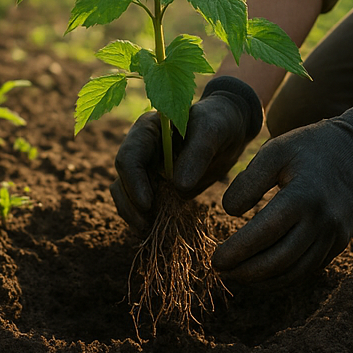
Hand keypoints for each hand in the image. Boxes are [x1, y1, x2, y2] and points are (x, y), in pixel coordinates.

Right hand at [109, 76, 261, 232]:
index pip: (129, 156)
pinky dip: (146, 217)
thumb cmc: (219, 122)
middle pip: (122, 179)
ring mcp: (147, 168)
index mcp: (148, 129)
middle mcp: (142, 148)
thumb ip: (197, 153)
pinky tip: (158, 228)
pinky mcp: (157, 185)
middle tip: (147, 225)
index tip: (148, 204)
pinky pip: (142, 204)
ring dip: (133, 214)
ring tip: (150, 230)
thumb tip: (180, 186)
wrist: (229, 129)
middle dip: (130, 204)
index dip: (134, 182)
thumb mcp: (212, 131)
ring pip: (125, 193)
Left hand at [212, 90, 352, 287]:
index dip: (238, 251)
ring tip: (237, 274)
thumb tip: (229, 212)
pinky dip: (283, 276)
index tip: (215, 259)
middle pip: (279, 260)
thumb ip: (249, 180)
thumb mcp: (275, 151)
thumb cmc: (308, 147)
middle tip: (221, 270)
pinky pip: (308, 268)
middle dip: (246, 271)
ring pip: (295, 272)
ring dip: (263, 280)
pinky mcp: (340, 244)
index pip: (265, 233)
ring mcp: (335, 236)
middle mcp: (323, 221)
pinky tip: (262, 272)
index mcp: (304, 196)